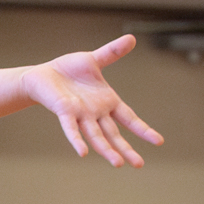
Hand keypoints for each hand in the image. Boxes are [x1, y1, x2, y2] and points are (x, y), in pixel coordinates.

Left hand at [20, 36, 163, 166]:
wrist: (44, 74)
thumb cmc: (69, 70)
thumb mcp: (94, 59)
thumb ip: (112, 52)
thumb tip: (132, 38)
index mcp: (107, 102)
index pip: (129, 118)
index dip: (143, 129)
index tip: (159, 142)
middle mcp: (96, 113)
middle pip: (114, 134)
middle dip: (127, 149)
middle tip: (140, 165)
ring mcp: (81, 115)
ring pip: (96, 136)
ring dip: (107, 150)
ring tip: (118, 164)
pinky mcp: (65, 112)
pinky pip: (71, 129)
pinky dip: (77, 140)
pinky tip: (83, 153)